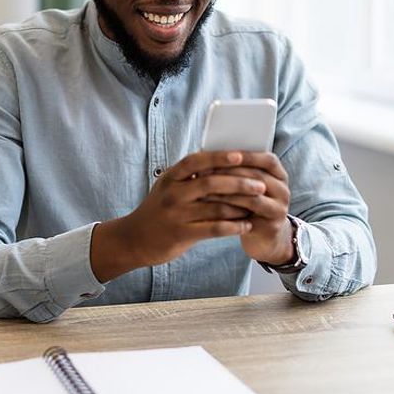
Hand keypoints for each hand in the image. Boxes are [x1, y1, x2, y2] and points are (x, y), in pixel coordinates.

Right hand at [90, 151, 268, 281]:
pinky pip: (214, 229)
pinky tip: (246, 225)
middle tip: (260, 184)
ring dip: (241, 206)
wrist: (134, 239)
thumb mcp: (167, 188)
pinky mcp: (182, 234)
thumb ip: (189, 177)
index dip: (219, 157)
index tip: (241, 154)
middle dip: (239, 183)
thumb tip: (221, 161)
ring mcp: (177, 214)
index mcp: (170, 177)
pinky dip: (234, 226)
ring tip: (257, 204)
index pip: (196, 161)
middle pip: (211, 183)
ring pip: (216, 207)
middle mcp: (173, 194)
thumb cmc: (158, 210)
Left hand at [203, 152, 293, 265]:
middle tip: (207, 172)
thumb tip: (209, 153)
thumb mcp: (247, 185)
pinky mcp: (271, 227)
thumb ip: (237, 170)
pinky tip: (213, 207)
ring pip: (253, 197)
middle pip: (259, 177)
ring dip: (228, 192)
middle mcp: (283, 190)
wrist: (262, 237)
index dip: (248, 156)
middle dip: (231, 173)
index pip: (269, 160)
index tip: (226, 154)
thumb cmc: (248, 205)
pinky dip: (230, 209)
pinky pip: (249, 216)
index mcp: (279, 175)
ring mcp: (280, 209)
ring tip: (206, 189)